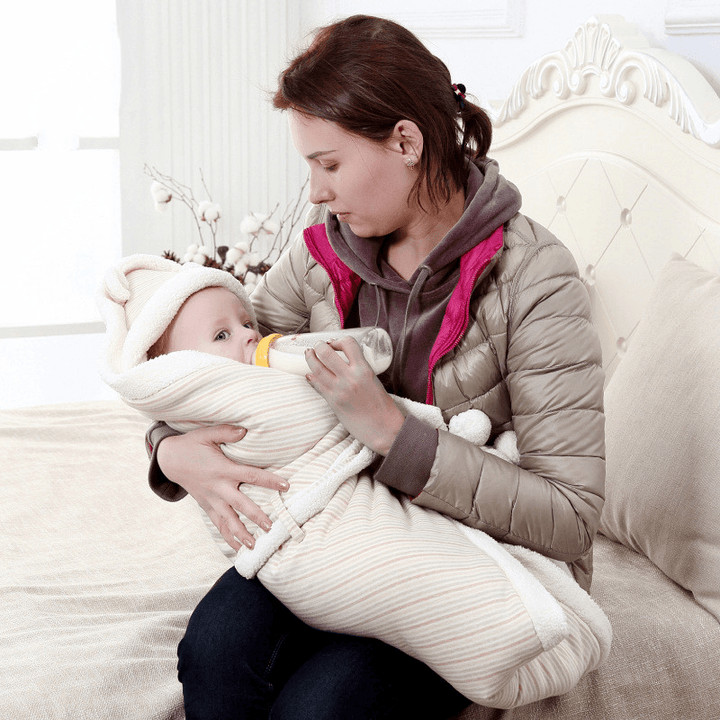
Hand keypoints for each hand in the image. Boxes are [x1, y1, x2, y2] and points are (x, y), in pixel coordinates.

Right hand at [157, 425, 288, 551]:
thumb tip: (245, 430)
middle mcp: (218, 487)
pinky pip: (217, 524)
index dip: (268, 480)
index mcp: (223, 469)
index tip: (285, 486)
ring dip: (241, 534)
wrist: (169, 460)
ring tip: (254, 546)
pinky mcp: (205, 506)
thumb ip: (226, 432)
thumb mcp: (207, 434)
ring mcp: (211, 499)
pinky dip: (227, 537)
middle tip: (271, 526)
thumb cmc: (191, 445)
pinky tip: (238, 548)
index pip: (250, 475)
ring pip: (228, 520)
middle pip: (240, 504)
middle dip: (256, 516)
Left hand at [304, 338, 404, 454]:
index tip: (336, 344)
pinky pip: (316, 385)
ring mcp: (339, 390)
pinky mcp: (332, 402)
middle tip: (318, 346)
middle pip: (326, 353)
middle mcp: (350, 377)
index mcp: (364, 369)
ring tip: (309, 354)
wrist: (383, 428)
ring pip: (316, 368)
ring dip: (310, 358)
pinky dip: (311, 377)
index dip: (338, 340)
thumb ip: (360, 370)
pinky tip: (310, 374)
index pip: (348, 343)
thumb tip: (345, 363)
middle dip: (319, 346)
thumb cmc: (382, 406)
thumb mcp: (373, 380)